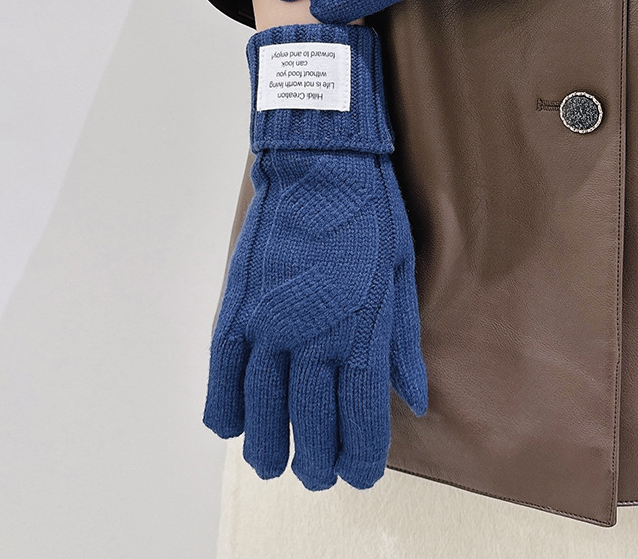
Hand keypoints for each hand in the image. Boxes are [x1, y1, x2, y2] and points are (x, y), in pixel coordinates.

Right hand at [203, 22, 427, 490]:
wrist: (319, 162)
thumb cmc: (369, 212)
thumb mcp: (399, 274)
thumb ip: (401, 344)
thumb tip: (414, 398)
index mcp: (361, 331)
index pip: (360, 417)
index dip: (359, 455)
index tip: (359, 474)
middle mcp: (311, 337)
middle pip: (308, 423)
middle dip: (315, 459)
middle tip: (317, 474)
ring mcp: (268, 323)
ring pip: (260, 408)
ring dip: (267, 444)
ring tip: (273, 462)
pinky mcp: (237, 305)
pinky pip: (223, 371)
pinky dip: (225, 405)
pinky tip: (232, 425)